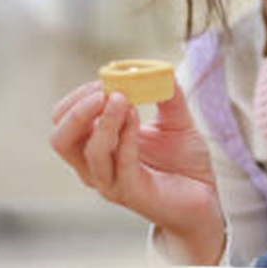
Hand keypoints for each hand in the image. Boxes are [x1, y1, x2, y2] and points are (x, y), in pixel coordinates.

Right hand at [49, 80, 224, 263]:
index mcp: (97, 146)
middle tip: (104, 91)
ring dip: (103, 121)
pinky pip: (120, 164)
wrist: (205, 198)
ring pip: (89, 152)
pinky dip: (126, 136)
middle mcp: (96, 166)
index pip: (65, 120)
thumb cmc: (184, 163)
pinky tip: (137, 116)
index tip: (107, 79)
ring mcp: (111, 182)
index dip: (80, 97)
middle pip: (61, 139)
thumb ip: (167, 94)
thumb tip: (160, 69)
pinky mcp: (132, 193)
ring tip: (123, 99)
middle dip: (77, 111)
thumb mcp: (176, 120)